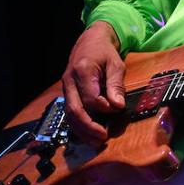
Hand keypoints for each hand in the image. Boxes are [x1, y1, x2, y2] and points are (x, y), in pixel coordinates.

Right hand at [62, 21, 125, 144]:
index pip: (90, 97)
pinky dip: (78, 126)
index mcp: (82, 71)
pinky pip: (69, 113)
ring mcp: (65, 88)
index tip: (117, 110)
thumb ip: (116, 84)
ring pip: (69, 115)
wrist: (90, 41)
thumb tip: (117, 106)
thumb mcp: (116, 64)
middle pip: (74, 109)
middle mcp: (69, 81)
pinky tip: (88, 135)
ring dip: (82, 131)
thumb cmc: (104, 52)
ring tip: (96, 142)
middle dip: (88, 126)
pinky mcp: (67, 93)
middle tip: (103, 138)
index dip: (104, 107)